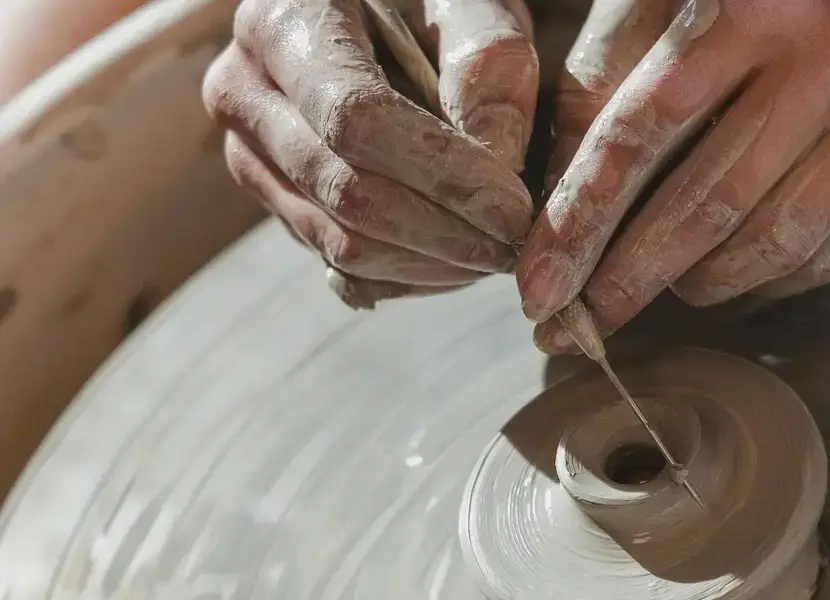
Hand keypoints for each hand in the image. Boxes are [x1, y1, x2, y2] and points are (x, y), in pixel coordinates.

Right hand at [202, 0, 537, 304]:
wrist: (377, 13)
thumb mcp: (467, 0)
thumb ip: (489, 61)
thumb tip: (498, 160)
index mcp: (282, 22)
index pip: (355, 120)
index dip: (443, 174)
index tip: (515, 208)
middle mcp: (244, 94)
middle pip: (344, 193)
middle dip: (443, 233)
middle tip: (518, 246)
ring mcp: (252, 158)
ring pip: (341, 243)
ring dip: (432, 265)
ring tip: (499, 252)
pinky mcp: (278, 206)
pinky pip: (343, 267)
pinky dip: (411, 274)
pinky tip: (463, 259)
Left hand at [519, 0, 829, 351]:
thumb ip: (609, 67)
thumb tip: (559, 187)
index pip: (642, 131)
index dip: (582, 218)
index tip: (539, 286)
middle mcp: (823, 54)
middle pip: (706, 201)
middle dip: (629, 275)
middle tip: (579, 327)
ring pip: (770, 237)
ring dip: (695, 281)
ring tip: (647, 289)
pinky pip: (824, 244)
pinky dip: (759, 278)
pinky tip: (715, 277)